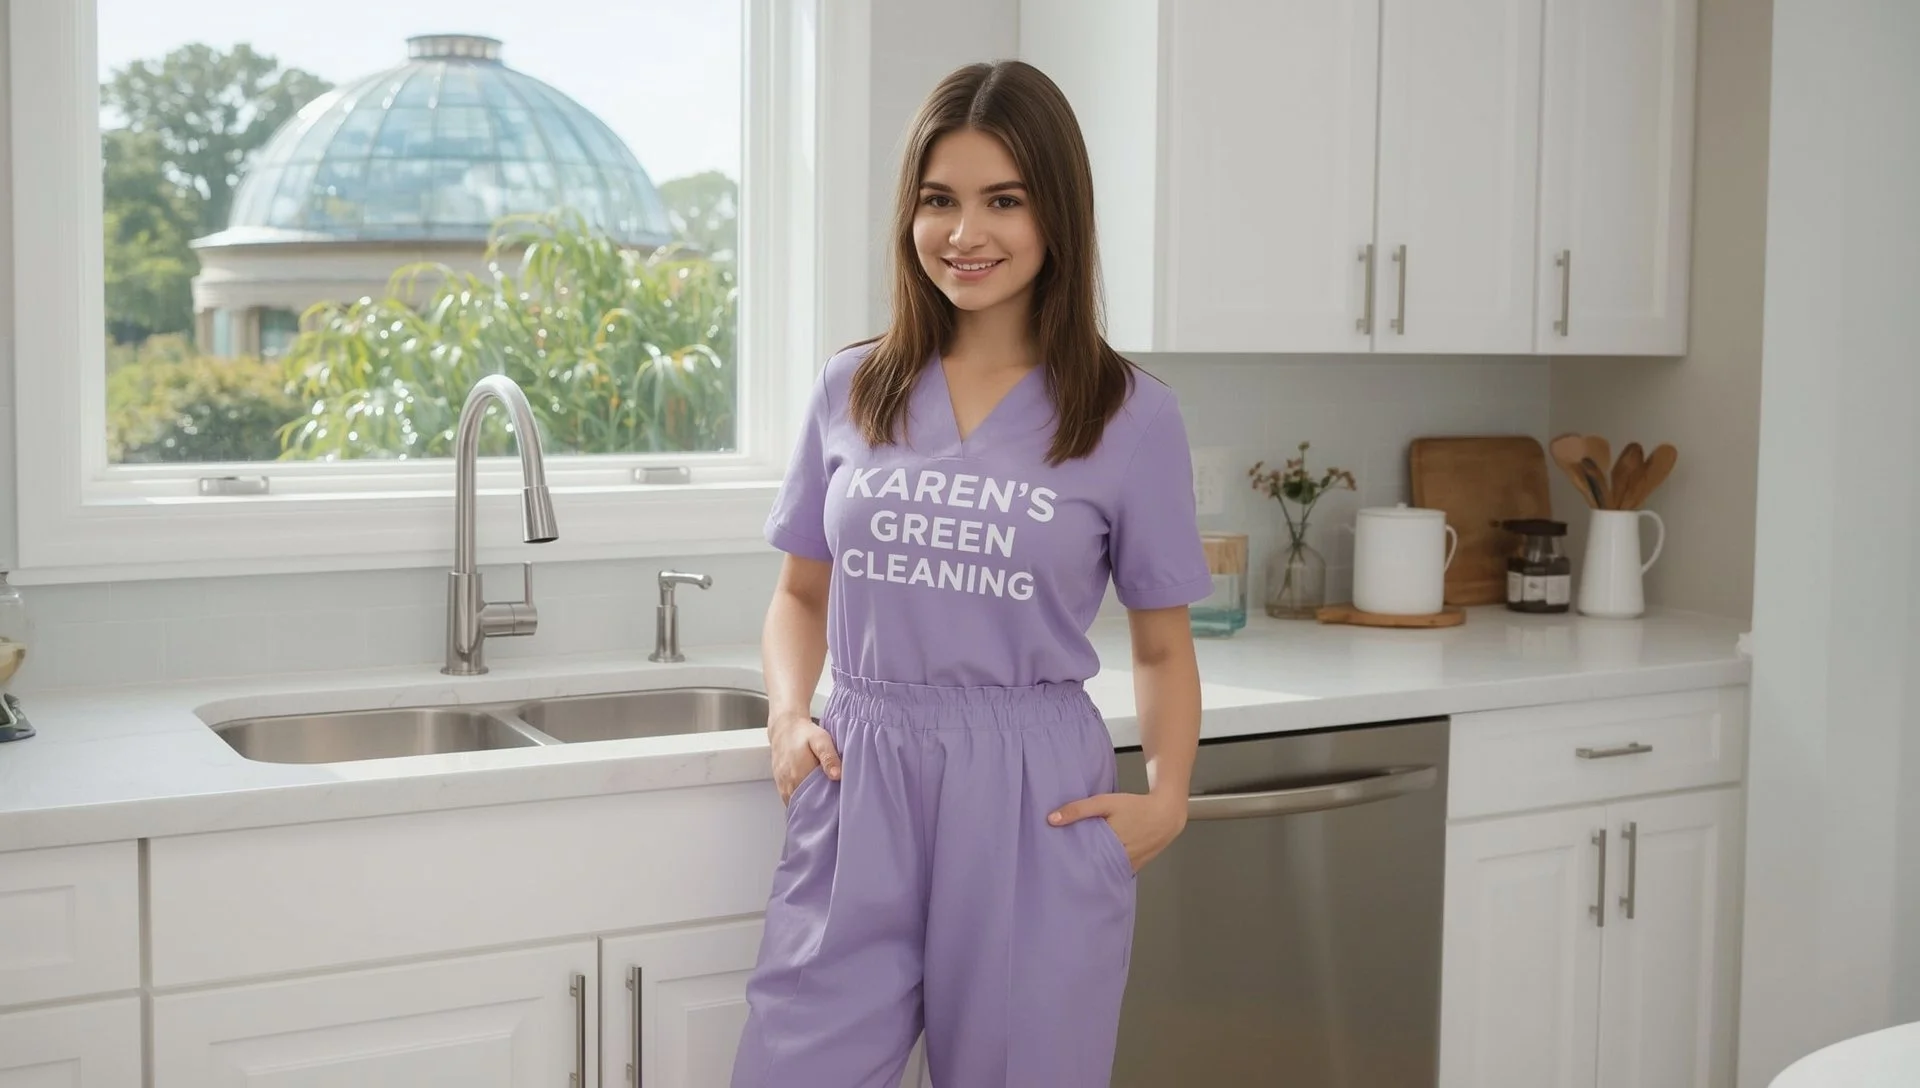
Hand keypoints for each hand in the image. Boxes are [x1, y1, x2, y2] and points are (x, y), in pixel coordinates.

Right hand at [768, 711, 839, 804]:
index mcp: (799, 775)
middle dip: (818, 811)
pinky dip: (801, 802)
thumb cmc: (804, 733)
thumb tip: (838, 776)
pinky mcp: (780, 785)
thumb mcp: (821, 740)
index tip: (836, 810)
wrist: (785, 727)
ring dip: (809, 807)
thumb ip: (829, 758)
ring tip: (824, 807)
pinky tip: (811, 800)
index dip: (826, 808)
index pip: (814, 802)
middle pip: (805, 806)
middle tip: (833, 811)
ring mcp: (783, 786)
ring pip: (797, 804)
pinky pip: (790, 800)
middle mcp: (789, 784)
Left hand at [1047, 790, 1188, 873]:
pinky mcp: (1134, 868)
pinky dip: (1106, 870)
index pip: (1084, 861)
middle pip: (1093, 870)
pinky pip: (1116, 872)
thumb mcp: (1105, 802)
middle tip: (1060, 869)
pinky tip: (1096, 867)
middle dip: (1079, 869)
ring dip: (1093, 871)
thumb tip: (1051, 819)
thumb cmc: (1136, 806)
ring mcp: (1129, 867)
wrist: (1166, 814)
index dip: (1069, 863)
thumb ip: (1079, 809)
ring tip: (1075, 870)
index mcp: (1111, 845)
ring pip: (1105, 873)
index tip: (1054, 865)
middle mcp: (1120, 860)